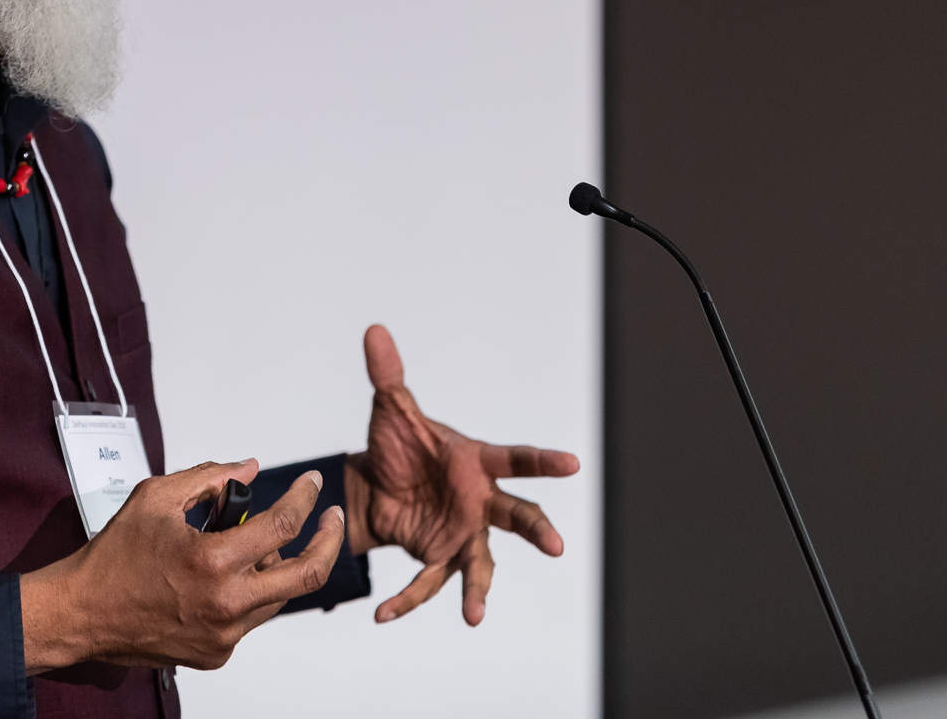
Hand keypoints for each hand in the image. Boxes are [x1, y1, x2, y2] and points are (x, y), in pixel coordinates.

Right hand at [20, 460, 345, 672]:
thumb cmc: (114, 555)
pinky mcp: (216, 654)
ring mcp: (224, 635)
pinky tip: (224, 576)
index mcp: (213, 561)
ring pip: (278, 597)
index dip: (305, 497)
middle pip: (307, 574)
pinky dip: (248, 593)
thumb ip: (209, 478)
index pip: (283, 523)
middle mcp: (226, 604)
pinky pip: (251, 618)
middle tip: (332, 518)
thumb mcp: (157, 497)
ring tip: (254, 546)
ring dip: (278, 567)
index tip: (312, 482)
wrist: (84, 612)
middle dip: (329, 540)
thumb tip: (250, 469)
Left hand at [346, 324, 579, 626]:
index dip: (544, 461)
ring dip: (478, 589)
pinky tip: (386, 613)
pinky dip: (409, 599)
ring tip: (474, 615)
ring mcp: (462, 533)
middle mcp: (478, 501)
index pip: (515, 458)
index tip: (572, 463)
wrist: (375, 483)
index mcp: (476, 462)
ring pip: (479, 562)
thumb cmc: (400, 445)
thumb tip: (374, 331)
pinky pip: (428, 582)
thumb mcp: (391, 409)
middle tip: (556, 546)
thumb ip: (388, 374)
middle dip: (538, 530)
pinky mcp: (437, 556)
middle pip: (517, 515)